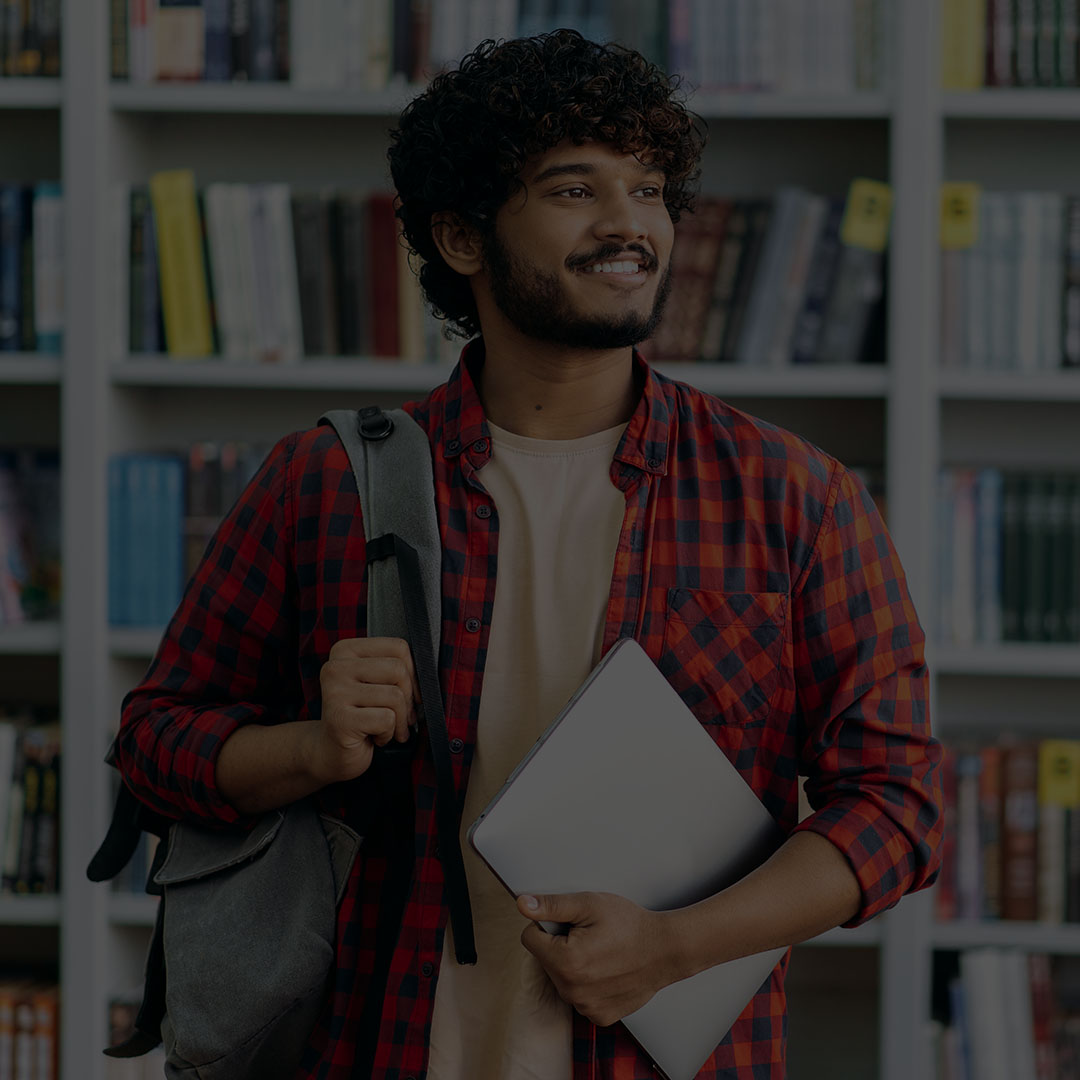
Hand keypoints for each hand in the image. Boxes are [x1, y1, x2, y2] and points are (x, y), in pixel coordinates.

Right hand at [310, 637, 419, 784]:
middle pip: (398, 669)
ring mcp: (335, 693)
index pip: (398, 647)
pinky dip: (388, 733)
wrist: (332, 752)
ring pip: (395, 696)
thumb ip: (396, 669)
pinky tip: (375, 737)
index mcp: (345, 651)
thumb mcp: (375, 683)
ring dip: (399, 720)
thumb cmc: (361, 715)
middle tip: (400, 715)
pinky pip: (387, 719)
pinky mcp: (340, 719)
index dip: (413, 672)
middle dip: (408, 698)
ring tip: (386, 728)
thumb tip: (428, 672)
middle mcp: (335, 668)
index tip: (409, 691)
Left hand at [516, 891, 678, 1028]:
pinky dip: (588, 984)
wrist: (665, 950)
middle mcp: (572, 991)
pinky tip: (607, 971)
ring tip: (601, 953)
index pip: (530, 938)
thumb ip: (552, 905)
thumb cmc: (630, 924)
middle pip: (546, 960)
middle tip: (590, 936)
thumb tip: (523, 904)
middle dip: (560, 946)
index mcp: (565, 962)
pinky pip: (580, 996)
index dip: (547, 925)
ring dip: (573, 966)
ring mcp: (586, 1007)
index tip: (571, 924)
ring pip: (561, 980)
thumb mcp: (589, 904)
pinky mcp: (599, 1016)